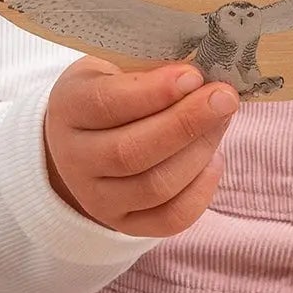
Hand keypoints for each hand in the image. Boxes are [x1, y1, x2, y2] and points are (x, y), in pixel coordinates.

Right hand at [43, 55, 238, 236]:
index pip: (106, 104)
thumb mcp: (114, 68)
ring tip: (222, 121)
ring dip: (199, 152)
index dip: (153, 92)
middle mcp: (74, 160)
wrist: (84, 140)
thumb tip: (201, 76)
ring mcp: (97, 199)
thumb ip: (150, 70)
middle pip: (130, 152)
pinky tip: (213, 159)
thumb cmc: (110, 93)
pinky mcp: (124, 224)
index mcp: (68, 109)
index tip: (192, 75)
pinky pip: (169, 219)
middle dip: (186, 124)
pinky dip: (201, 190)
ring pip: (154, 186)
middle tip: (224, 98)